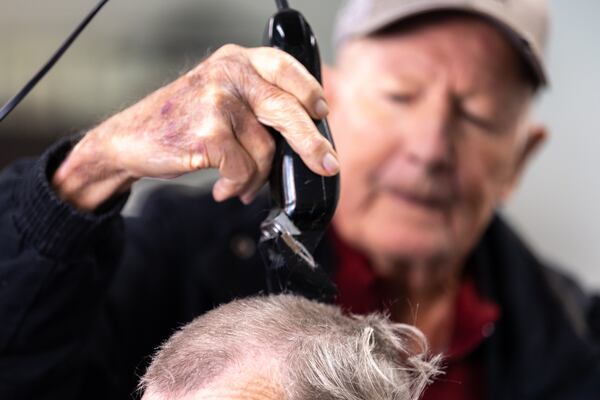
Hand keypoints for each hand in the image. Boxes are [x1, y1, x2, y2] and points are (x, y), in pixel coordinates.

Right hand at [52, 44, 338, 210]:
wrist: (129, 140)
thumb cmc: (179, 122)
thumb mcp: (219, 96)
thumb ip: (255, 102)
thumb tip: (302, 137)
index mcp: (236, 60)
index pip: (285, 67)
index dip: (310, 91)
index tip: (322, 113)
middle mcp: (229, 74)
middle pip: (288, 111)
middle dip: (312, 145)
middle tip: (327, 165)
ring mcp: (218, 101)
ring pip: (265, 151)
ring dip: (256, 177)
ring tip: (239, 184)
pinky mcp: (209, 132)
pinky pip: (244, 170)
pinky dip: (236, 186)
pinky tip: (223, 188)